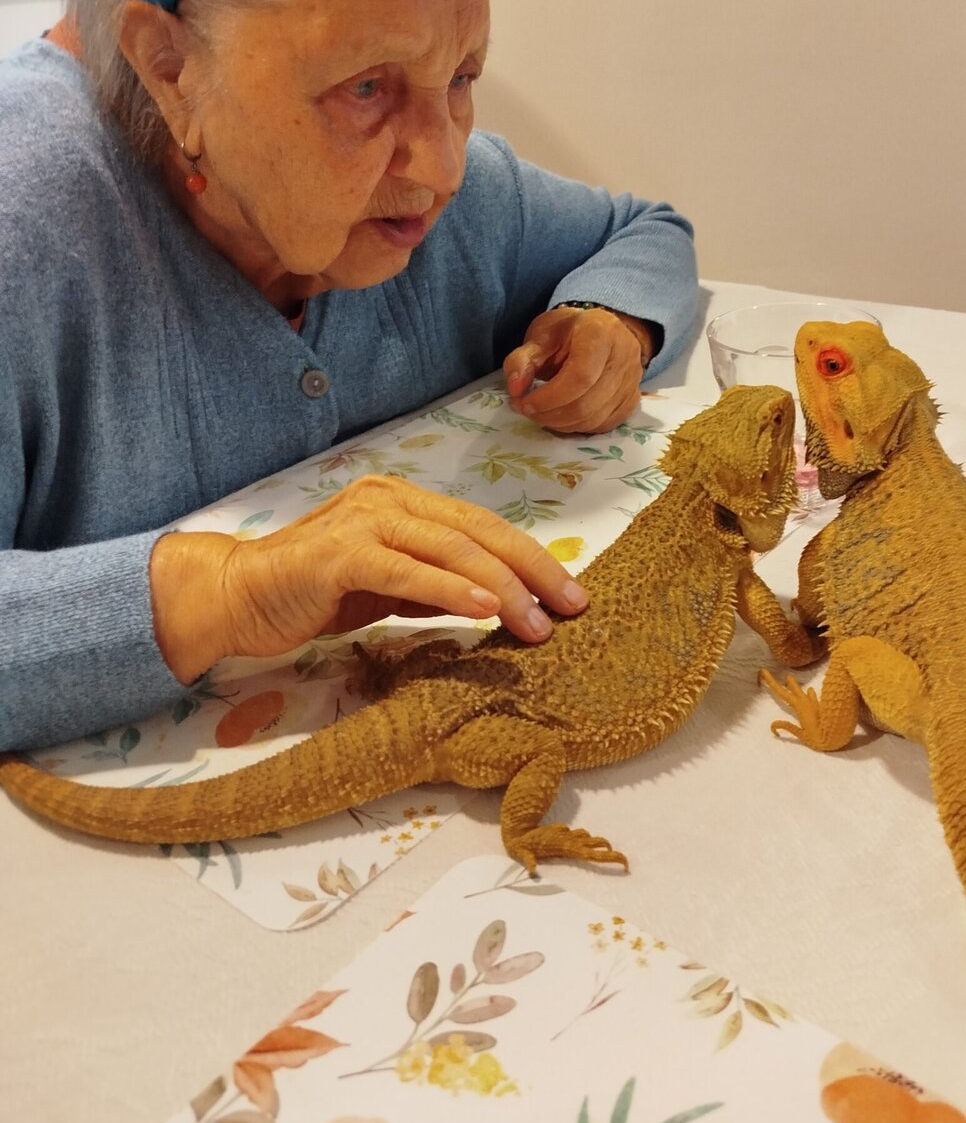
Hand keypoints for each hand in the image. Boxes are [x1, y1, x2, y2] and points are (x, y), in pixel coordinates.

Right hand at [149, 475, 589, 684]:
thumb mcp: (388, 589)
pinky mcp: (340, 553)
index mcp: (402, 502)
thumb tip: (494, 602)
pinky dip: (452, 589)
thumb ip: (435, 587)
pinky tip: (487, 610)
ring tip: (537, 622)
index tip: (570, 594)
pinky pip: (408, 571)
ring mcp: (363, 520)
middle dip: (533, 570)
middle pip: (479, 531)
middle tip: (573, 607)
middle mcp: (387, 499)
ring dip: (502, 587)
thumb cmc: (311, 594)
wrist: (235, 597)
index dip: (531, 558)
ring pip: (451, 547)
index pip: (482, 527)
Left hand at [503, 305, 653, 433]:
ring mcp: (631, 383)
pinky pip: (603, 426)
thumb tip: (515, 388)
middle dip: (550, 415)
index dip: (549, 398)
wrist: (602, 331)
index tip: (523, 402)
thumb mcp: (541, 335)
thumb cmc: (568, 332)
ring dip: (560, 424)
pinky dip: (576, 427)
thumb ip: (523, 359)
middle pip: (587, 404)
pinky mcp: (631, 402)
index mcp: (601, 333)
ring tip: (539, 413)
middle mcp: (624, 358)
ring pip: (594, 419)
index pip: (580, 377)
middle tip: (525, 410)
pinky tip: (560, 417)